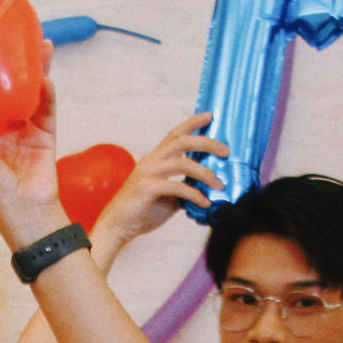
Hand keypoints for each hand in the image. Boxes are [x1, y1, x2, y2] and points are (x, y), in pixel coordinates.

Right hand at [89, 113, 225, 269]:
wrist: (117, 227)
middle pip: (182, 141)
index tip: (210, 116)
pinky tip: (205, 203)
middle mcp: (151, 160)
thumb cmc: (142, 212)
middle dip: (207, 142)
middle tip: (226, 151)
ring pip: (182, 162)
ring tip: (219, 184)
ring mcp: (147, 172)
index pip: (175, 134)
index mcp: (155, 159)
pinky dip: (195, 194)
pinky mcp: (146, 188)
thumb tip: (208, 191)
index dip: (192, 123)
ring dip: (205, 173)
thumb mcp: (169, 197)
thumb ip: (185, 189)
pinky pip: (177, 187)